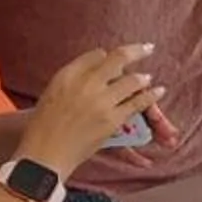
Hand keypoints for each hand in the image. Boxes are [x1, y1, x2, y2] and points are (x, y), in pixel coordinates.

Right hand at [22, 43, 166, 166]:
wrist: (43, 153)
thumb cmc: (43, 125)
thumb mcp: (52, 91)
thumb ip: (74, 75)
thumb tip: (99, 59)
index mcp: (68, 74)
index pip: (96, 55)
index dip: (108, 55)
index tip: (114, 56)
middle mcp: (85, 83)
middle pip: (118, 60)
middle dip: (136, 51)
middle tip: (148, 48)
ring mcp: (100, 101)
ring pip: (132, 81)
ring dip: (143, 77)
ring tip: (148, 77)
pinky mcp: (111, 120)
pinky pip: (137, 103)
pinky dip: (150, 96)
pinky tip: (159, 91)